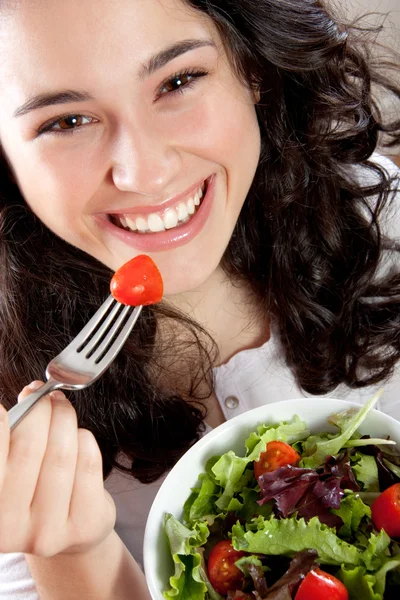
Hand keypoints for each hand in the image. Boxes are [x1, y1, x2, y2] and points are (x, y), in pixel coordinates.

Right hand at [0, 382, 115, 556]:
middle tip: (45, 397)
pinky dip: (84, 439)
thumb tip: (31, 393)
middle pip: (30, 445)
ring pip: (62, 452)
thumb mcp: (10, 469)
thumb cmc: (30, 492)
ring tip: (61, 408)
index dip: (3, 416)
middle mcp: (9, 526)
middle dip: (41, 409)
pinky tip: (78, 436)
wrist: (64, 539)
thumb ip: (12, 434)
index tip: (16, 400)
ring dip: (64, 419)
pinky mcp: (82, 526)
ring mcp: (47, 530)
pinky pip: (87, 463)